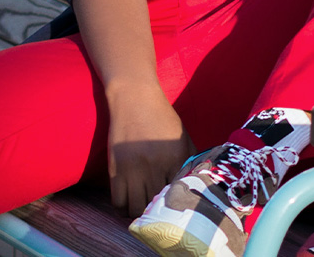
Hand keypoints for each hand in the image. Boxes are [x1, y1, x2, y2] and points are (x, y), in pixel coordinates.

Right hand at [106, 83, 195, 216]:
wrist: (135, 98)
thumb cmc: (162, 118)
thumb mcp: (183, 139)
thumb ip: (190, 163)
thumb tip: (198, 188)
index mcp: (176, 158)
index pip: (180, 196)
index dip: (180, 208)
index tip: (180, 214)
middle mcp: (154, 166)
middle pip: (157, 207)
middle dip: (160, 215)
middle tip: (161, 216)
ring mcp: (133, 169)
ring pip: (136, 209)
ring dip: (141, 214)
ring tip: (144, 212)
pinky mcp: (115, 168)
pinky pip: (117, 201)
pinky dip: (123, 208)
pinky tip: (129, 202)